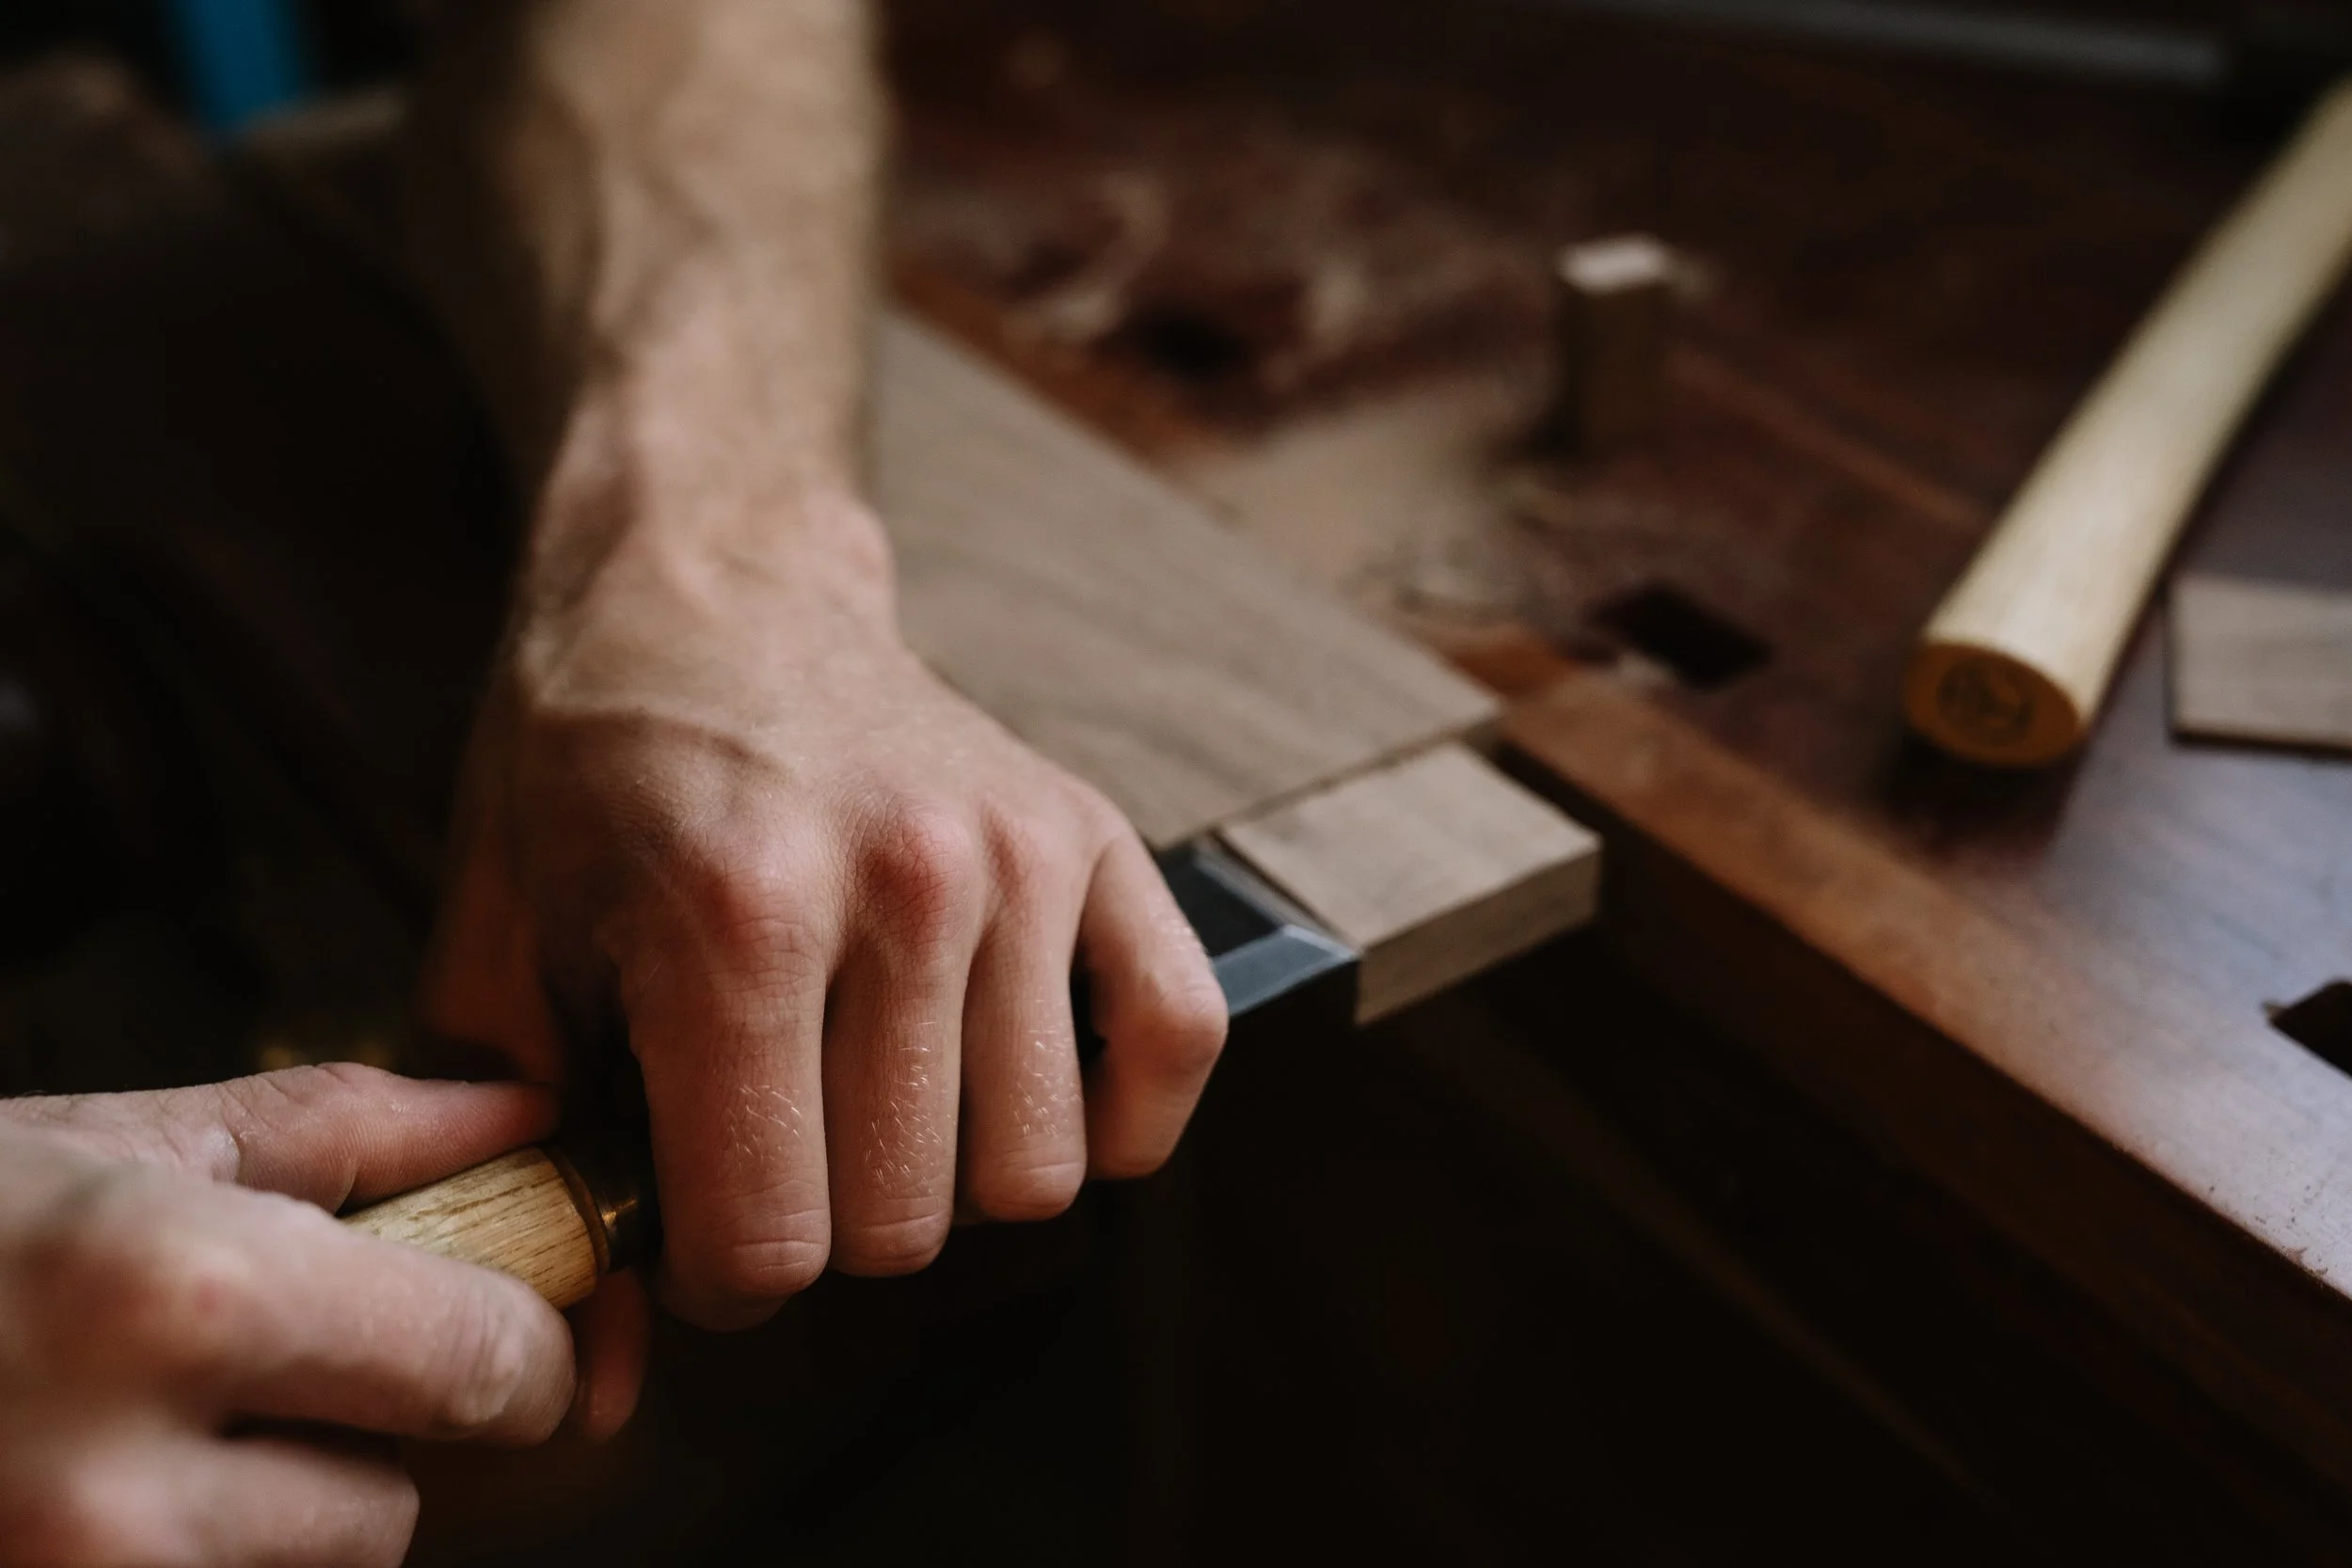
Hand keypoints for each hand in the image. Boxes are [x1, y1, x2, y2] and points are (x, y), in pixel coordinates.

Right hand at [0, 1065, 576, 1567]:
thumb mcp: (118, 1140)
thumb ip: (345, 1129)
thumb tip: (526, 1123)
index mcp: (177, 1300)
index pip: (475, 1364)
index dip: (520, 1344)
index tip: (510, 1320)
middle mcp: (124, 1486)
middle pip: (387, 1510)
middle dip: (365, 1435)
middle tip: (266, 1365)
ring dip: (264, 1513)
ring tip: (146, 1421)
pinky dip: (193, 1551)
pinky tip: (98, 1476)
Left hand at [421, 496, 1227, 1334]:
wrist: (707, 590)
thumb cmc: (591, 776)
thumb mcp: (495, 954)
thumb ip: (523, 1166)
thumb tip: (593, 1381)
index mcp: (733, 920)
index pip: (774, 1237)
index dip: (720, 1273)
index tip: (695, 1215)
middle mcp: (899, 883)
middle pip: (909, 1221)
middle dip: (830, 1227)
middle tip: (778, 1145)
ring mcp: (1018, 856)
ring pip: (1040, 1168)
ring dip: (954, 1177)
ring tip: (879, 1100)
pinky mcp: (1098, 835)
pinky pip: (1176, 1044)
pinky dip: (1118, 1114)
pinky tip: (1024, 1089)